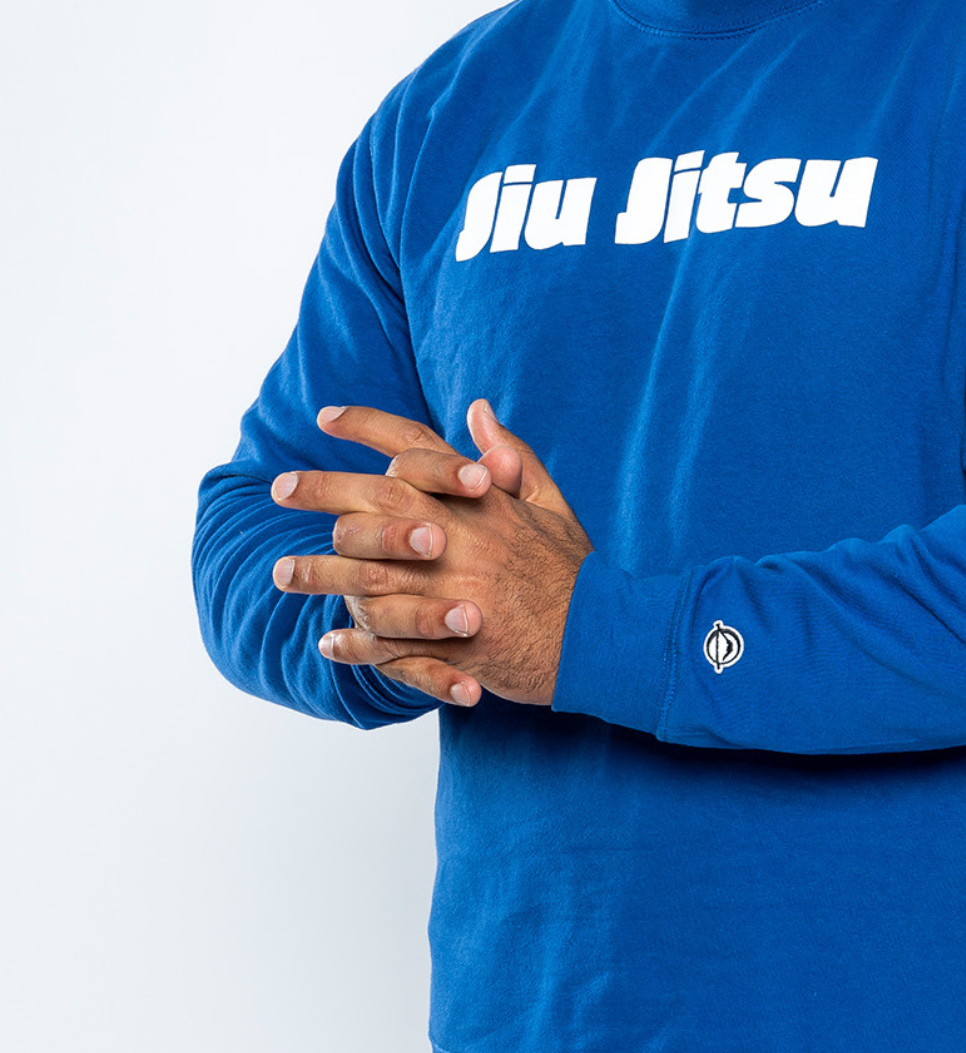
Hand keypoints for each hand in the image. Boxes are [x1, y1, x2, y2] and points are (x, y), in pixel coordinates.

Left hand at [269, 401, 592, 707]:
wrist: (597, 639)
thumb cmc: (573, 573)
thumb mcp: (551, 504)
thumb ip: (512, 456)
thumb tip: (478, 409)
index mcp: (479, 498)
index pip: (415, 446)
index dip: (367, 425)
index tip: (326, 416)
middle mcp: (457, 534)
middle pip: (372, 500)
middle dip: (320, 489)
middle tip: (281, 488)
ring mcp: (448, 587)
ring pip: (364, 574)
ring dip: (317, 573)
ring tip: (282, 573)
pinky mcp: (446, 638)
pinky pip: (384, 639)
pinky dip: (353, 643)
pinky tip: (329, 641)